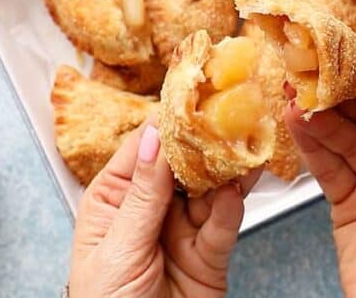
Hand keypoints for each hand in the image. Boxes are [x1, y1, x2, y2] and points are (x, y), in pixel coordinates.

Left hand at [68, 122, 258, 296]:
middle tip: (227, 116)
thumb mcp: (115, 250)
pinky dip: (231, 209)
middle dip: (203, 143)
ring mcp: (181, 232)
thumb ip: (142, 196)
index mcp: (112, 201)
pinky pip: (224, 225)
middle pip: (181, 165)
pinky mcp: (209, 256)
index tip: (189, 100)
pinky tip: (234, 193)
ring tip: (242, 147)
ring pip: (209, 190)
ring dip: (226, 171)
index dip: (165, 125)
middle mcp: (149, 211)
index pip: (142, 150)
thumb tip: (154, 139)